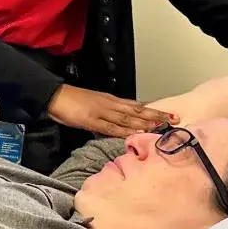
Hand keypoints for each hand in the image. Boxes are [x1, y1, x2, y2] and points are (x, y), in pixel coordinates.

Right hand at [46, 85, 174, 137]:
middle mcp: (110, 104)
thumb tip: (118, 126)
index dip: (152, 110)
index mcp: (110, 100)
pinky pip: (111, 126)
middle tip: (174, 118)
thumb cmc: (71, 102)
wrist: (54, 95)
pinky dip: (125, 130)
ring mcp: (102, 111)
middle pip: (137, 110)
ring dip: (145, 122)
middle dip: (156, 115)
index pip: (136, 105)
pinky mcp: (92, 119)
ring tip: (161, 125)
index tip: (168, 114)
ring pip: (128, 117)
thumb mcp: (92, 107)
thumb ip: (106, 116)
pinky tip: (135, 133)